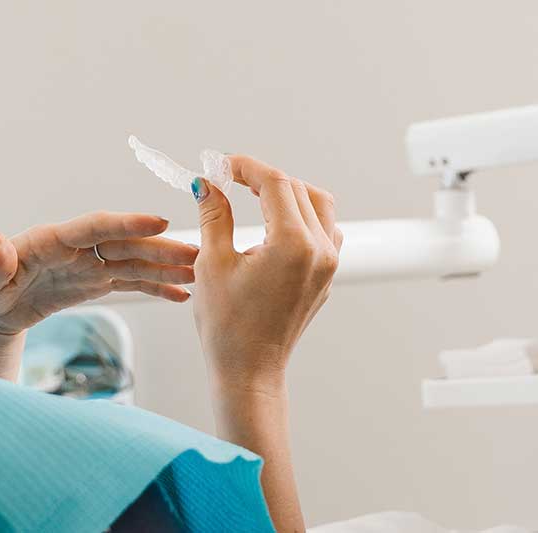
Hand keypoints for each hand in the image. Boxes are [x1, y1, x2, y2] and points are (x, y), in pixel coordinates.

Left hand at [0, 212, 199, 338]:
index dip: (127, 224)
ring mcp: (89, 265)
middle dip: (162, 249)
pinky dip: (156, 288)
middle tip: (199, 252)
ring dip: (167, 267)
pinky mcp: (94, 283)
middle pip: (126, 245)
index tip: (158, 222)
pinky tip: (181, 295)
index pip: (96, 226)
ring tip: (200, 271)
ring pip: (135, 263)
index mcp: (53, 239)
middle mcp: (78, 247)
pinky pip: (130, 283)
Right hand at [191, 154, 342, 392]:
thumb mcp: (212, 263)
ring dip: (288, 192)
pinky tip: (275, 221)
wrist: (249, 372)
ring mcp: (329, 264)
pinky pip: (324, 229)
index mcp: (294, 244)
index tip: (220, 165)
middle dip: (262, 178)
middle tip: (228, 178)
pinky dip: (302, 215)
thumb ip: (214, 215)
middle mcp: (321, 250)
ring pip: (319, 205)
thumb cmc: (227, 327)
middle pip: (298, 189)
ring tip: (253, 194)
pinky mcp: (327, 276)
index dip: (246, 167)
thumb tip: (208, 183)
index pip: (275, 183)